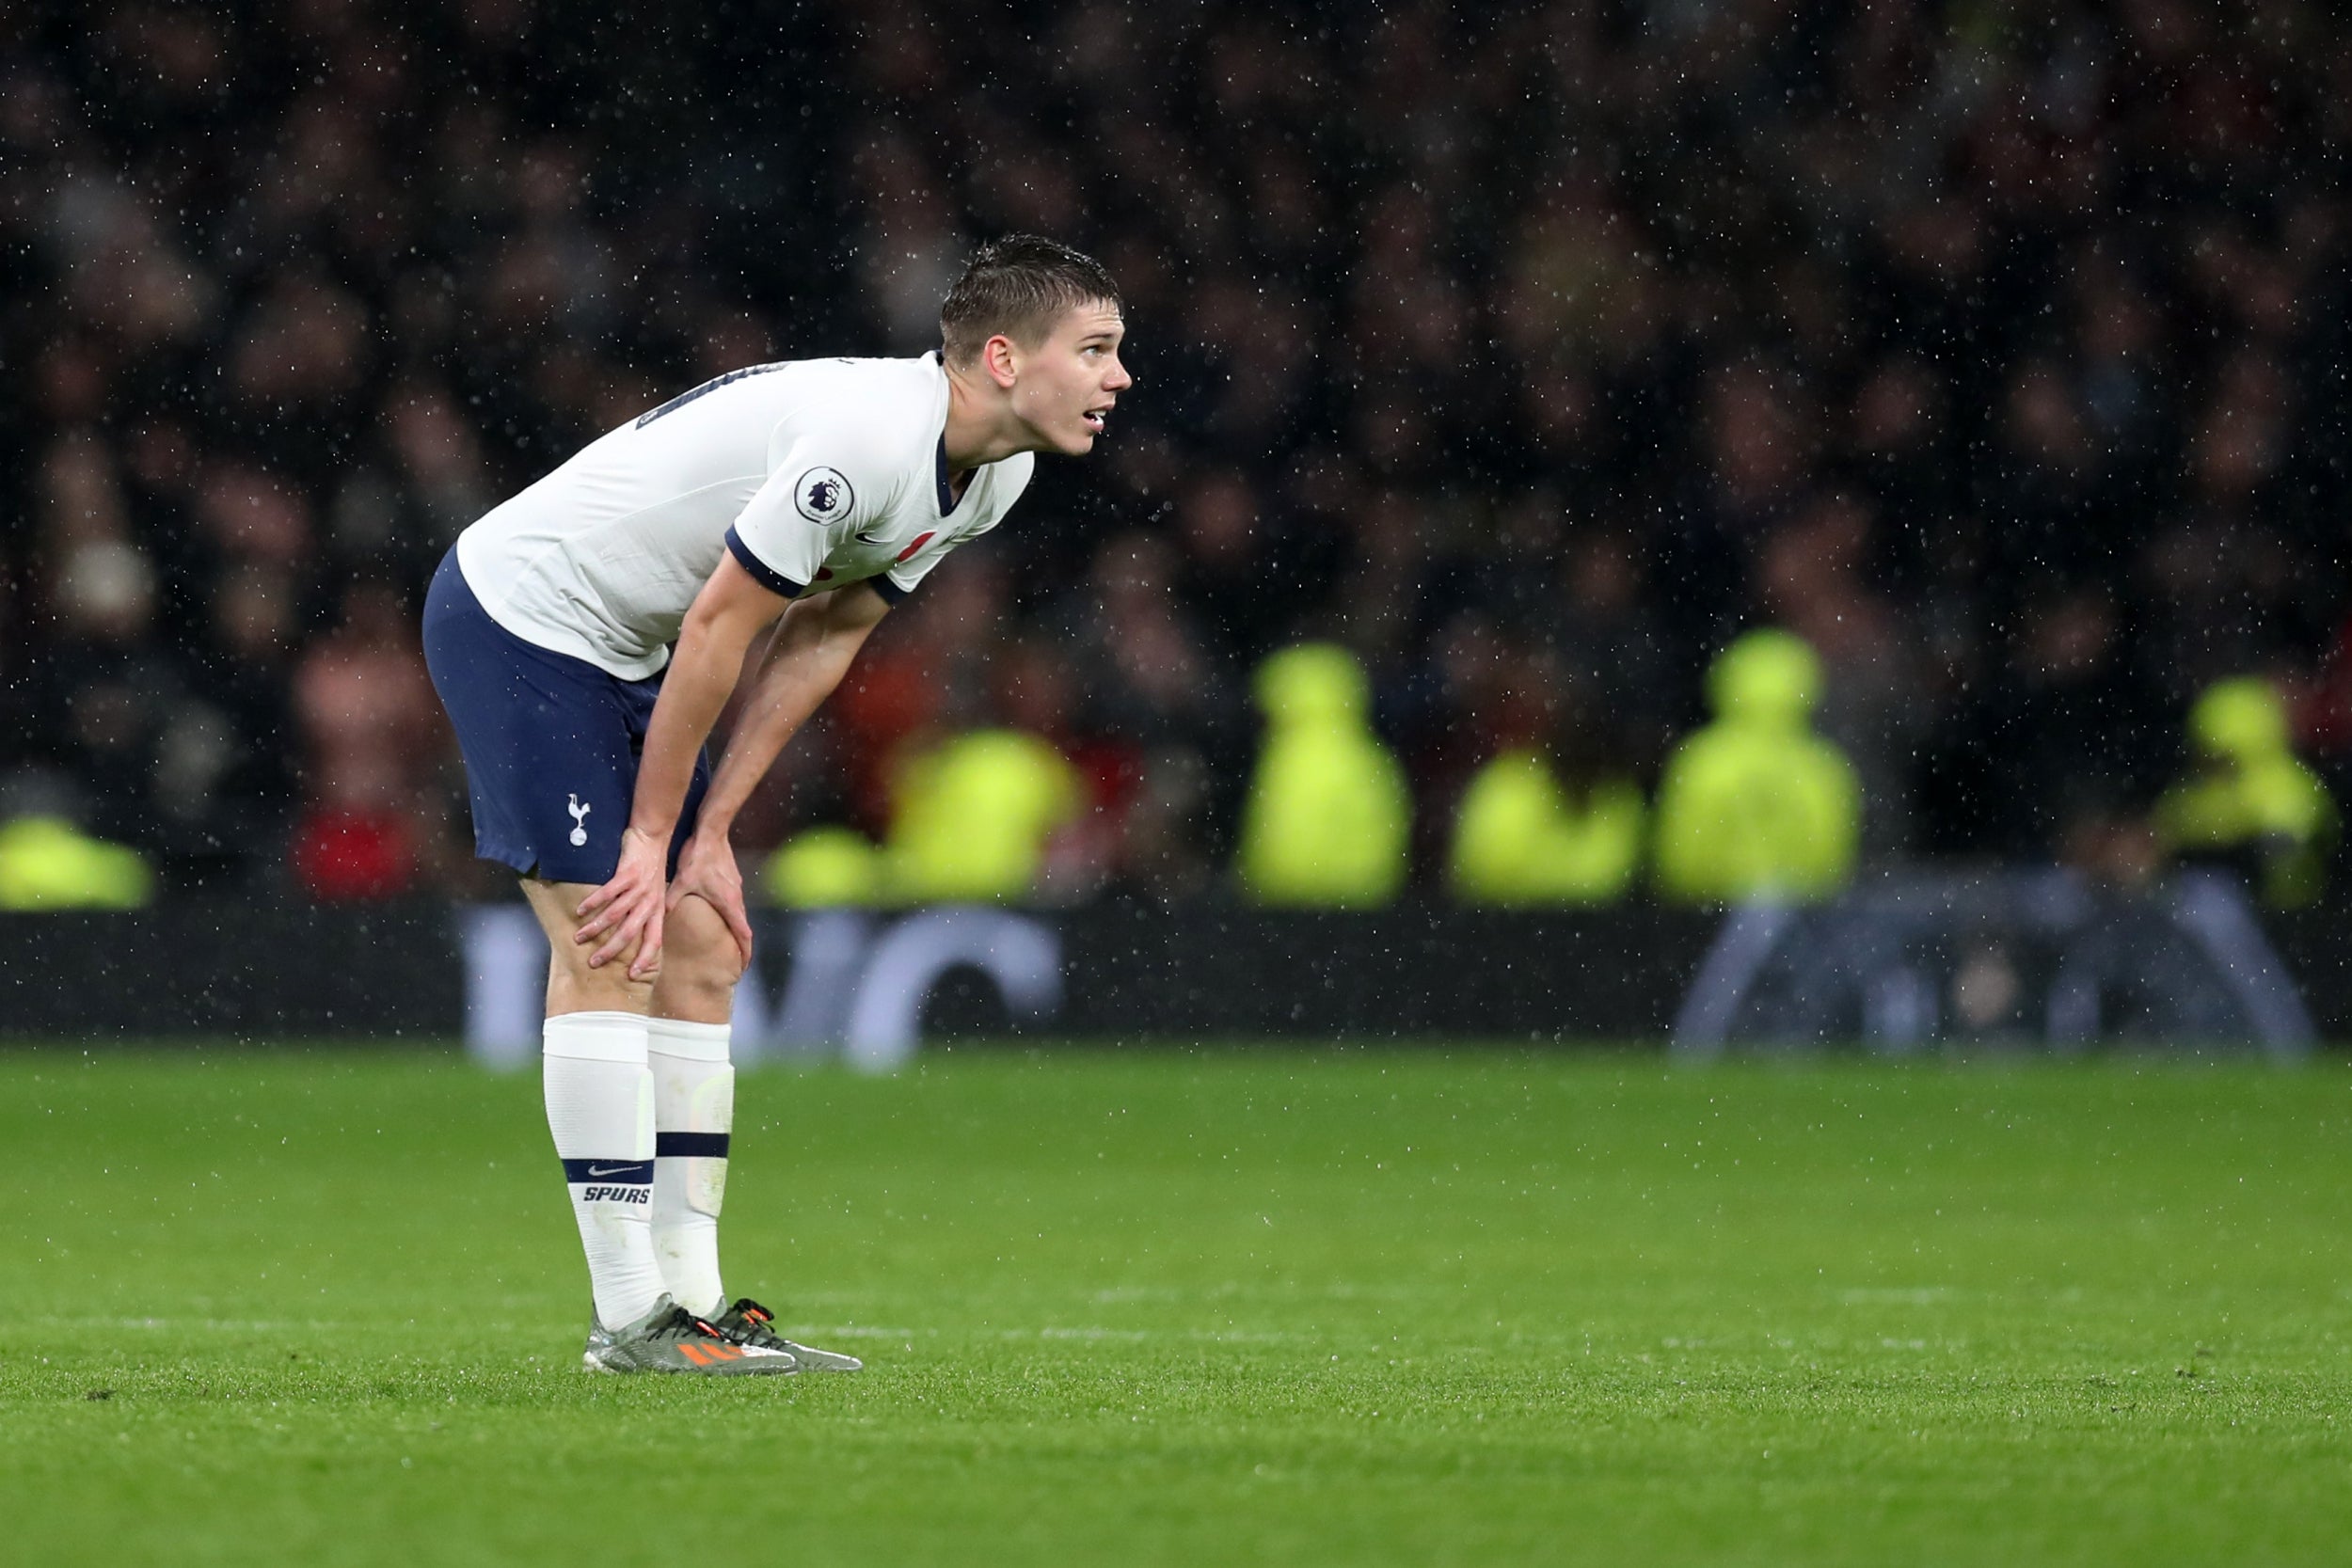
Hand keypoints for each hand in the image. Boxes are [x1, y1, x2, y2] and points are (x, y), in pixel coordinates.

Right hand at [574, 826, 670, 978]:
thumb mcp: (658, 892)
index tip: (633, 975)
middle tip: (594, 963)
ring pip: (615, 915)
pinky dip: (593, 903)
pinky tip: (580, 911)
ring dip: (595, 928)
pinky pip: (608, 892)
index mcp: (657, 909)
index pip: (654, 940)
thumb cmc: (653, 866)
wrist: (653, 837)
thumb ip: (650, 912)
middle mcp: (649, 902)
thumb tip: (643, 931)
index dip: (644, 958)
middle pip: (630, 933)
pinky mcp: (627, 874)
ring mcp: (639, 888)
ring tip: (580, 938)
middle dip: (611, 950)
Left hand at [668, 829, 754, 970]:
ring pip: (738, 914)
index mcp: (728, 903)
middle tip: (733, 959)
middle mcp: (736, 898)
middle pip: (742, 926)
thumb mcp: (682, 882)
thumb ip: (673, 900)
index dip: (744, 952)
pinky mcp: (733, 879)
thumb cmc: (699, 858)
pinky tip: (719, 913)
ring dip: (735, 928)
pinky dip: (730, 914)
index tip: (743, 967)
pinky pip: (734, 902)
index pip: (742, 934)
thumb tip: (660, 917)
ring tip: (726, 940)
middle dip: (740, 944)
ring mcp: (736, 887)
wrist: (711, 831)